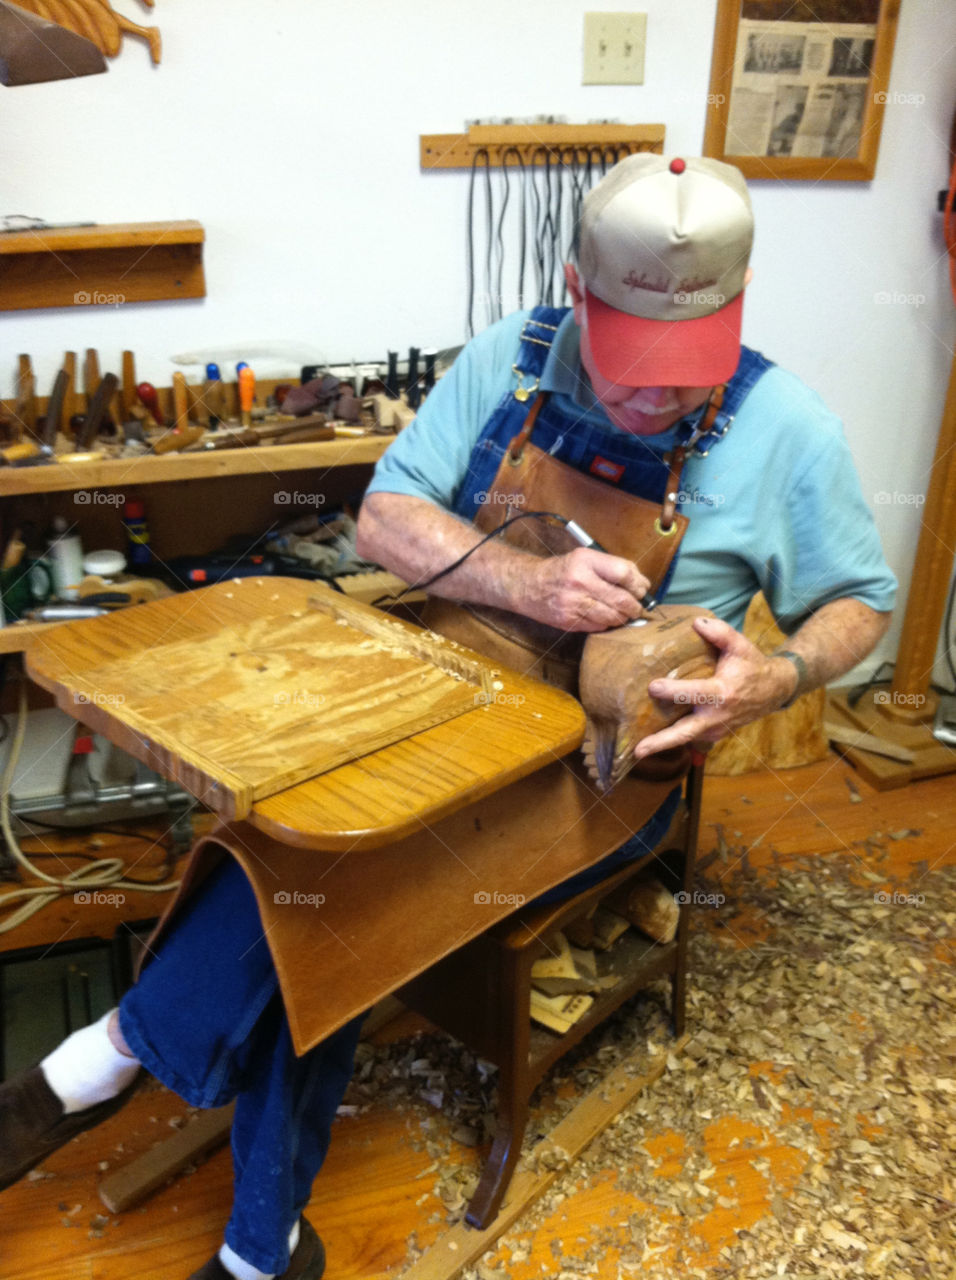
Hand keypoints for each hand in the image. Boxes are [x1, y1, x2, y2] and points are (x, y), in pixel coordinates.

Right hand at [516, 547, 650, 631]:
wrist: (527, 586)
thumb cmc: (561, 571)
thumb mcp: (584, 558)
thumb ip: (611, 567)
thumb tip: (642, 583)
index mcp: (585, 560)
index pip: (624, 573)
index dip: (638, 584)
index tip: (642, 589)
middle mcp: (579, 581)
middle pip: (621, 599)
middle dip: (635, 606)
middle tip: (638, 607)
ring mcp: (573, 604)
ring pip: (612, 617)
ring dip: (623, 617)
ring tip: (624, 614)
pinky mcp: (568, 621)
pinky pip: (598, 626)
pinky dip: (607, 624)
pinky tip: (605, 617)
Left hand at [632, 616, 797, 757]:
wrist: (773, 691)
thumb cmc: (752, 665)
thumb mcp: (740, 645)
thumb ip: (719, 632)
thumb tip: (695, 622)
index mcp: (723, 693)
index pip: (694, 693)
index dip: (673, 691)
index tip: (653, 687)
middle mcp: (717, 716)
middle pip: (685, 733)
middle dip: (661, 742)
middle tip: (638, 750)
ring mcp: (715, 728)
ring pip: (685, 738)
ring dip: (662, 743)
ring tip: (637, 749)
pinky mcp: (713, 734)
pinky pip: (690, 737)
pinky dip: (671, 739)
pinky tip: (651, 738)